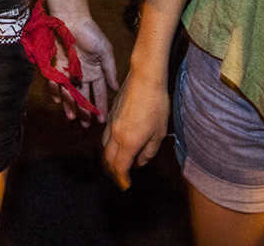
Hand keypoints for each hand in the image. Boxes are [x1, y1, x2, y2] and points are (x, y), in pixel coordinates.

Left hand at [47, 13, 117, 125]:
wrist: (71, 19)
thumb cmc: (91, 33)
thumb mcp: (105, 51)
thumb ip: (110, 70)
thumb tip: (116, 88)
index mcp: (95, 71)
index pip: (99, 92)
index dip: (100, 105)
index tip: (102, 119)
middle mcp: (82, 74)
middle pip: (83, 96)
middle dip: (85, 111)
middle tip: (85, 125)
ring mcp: (68, 71)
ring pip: (69, 93)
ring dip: (70, 105)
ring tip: (71, 117)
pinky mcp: (55, 67)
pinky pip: (54, 82)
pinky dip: (55, 91)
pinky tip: (58, 100)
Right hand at [101, 67, 168, 190]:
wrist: (145, 79)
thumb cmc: (156, 105)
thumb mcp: (158, 132)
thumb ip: (149, 151)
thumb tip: (140, 161)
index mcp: (128, 142)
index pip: (120, 167)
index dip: (122, 179)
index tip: (126, 185)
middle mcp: (115, 134)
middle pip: (108, 159)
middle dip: (113, 171)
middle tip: (121, 177)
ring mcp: (111, 122)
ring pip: (105, 146)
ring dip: (110, 157)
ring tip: (120, 161)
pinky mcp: (111, 112)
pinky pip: (106, 134)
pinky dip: (111, 144)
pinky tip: (120, 142)